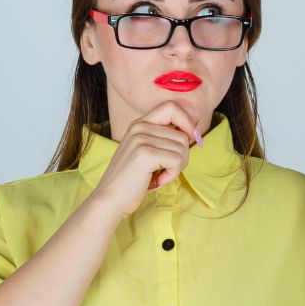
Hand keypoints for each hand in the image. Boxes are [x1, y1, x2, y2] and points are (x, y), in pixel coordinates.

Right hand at [90, 101, 200, 217]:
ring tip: (158, 175)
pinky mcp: (145, 153)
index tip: (190, 138)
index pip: (171, 107)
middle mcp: (140, 127)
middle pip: (182, 135)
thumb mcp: (146, 152)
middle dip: (181, 157)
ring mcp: (141, 138)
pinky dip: (172, 174)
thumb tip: (194, 132)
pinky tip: (157, 180)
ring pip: (183, 148)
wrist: (110, 198)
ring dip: (176, 168)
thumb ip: (163, 139)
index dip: (186, 121)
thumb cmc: (132, 180)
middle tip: (166, 170)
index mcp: (139, 124)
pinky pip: (177, 160)